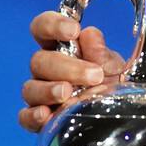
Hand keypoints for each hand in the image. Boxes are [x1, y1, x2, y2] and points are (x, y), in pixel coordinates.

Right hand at [19, 12, 125, 131]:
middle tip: (95, 75)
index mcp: (61, 48)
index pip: (42, 28)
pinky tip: (46, 115)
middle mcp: (47, 71)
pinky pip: (26, 117)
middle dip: (67, 67)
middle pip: (39, 61)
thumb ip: (101, 53)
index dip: (52, 25)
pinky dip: (33, 116)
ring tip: (68, 93)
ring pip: (30, 88)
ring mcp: (41, 95)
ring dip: (49, 90)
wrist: (120, 116)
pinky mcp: (40, 120)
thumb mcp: (114, 67)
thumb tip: (89, 35)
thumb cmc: (112, 85)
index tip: (73, 30)